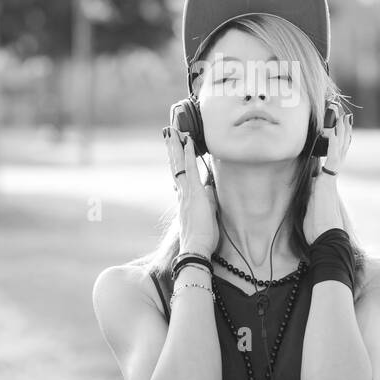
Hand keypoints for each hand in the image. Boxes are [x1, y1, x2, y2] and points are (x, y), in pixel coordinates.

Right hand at [164, 125, 218, 255]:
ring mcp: (186, 192)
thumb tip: (210, 190)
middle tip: (168, 132)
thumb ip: (208, 201)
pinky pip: (190, 169)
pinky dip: (188, 154)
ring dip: (176, 145)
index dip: (177, 160)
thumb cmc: (202, 239)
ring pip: (179, 164)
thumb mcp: (207, 216)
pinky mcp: (193, 193)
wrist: (195, 250)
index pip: (179, 175)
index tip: (175, 147)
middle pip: (175, 166)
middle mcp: (182, 193)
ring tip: (173, 130)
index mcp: (184, 199)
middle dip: (172, 148)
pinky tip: (188, 141)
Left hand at [302, 109, 352, 241]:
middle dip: (341, 133)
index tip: (336, 130)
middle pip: (339, 150)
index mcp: (327, 182)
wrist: (325, 237)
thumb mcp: (310, 201)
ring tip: (342, 117)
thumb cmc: (317, 225)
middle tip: (343, 117)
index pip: (333, 157)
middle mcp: (331, 178)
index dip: (335, 142)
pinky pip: (332, 159)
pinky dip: (332, 145)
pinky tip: (332, 132)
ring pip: (338, 151)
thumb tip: (310, 176)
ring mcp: (331, 179)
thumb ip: (311, 188)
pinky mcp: (329, 182)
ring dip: (339, 133)